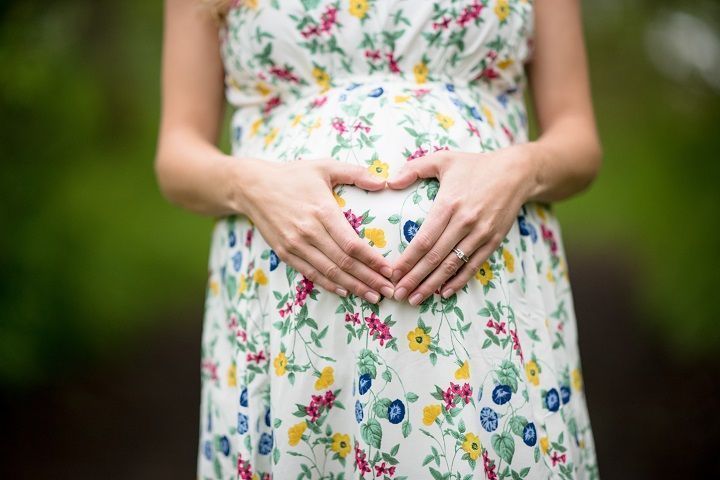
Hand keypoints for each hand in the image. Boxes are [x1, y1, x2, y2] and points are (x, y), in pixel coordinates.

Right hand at [238, 157, 395, 302]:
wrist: (252, 187)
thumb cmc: (293, 175)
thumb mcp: (324, 166)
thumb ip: (355, 173)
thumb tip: (383, 183)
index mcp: (322, 211)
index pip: (352, 243)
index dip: (372, 260)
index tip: (389, 270)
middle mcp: (308, 231)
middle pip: (344, 263)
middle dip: (369, 279)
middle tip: (389, 291)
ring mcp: (295, 245)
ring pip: (329, 272)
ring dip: (353, 287)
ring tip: (373, 296)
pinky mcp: (285, 253)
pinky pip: (310, 273)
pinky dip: (329, 285)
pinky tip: (345, 292)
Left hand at [385, 145, 535, 304]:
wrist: (516, 172)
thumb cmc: (475, 165)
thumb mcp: (443, 159)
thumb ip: (414, 169)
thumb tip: (388, 183)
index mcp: (448, 204)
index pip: (423, 239)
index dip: (407, 260)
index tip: (393, 274)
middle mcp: (464, 222)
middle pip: (435, 257)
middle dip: (414, 278)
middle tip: (398, 294)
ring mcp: (480, 234)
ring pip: (452, 265)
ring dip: (432, 285)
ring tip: (415, 299)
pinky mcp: (493, 241)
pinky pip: (473, 265)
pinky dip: (458, 281)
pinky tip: (444, 293)